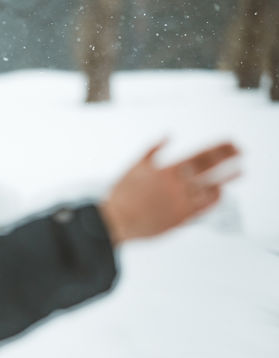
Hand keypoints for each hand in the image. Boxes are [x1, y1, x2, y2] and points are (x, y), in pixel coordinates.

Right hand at [99, 141, 239, 244]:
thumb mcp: (134, 166)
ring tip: (239, 173)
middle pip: (212, 169)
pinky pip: (205, 208)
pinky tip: (220, 194)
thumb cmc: (122, 194)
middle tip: (242, 151)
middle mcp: (179, 185)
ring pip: (213, 188)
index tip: (232, 143)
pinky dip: (215, 199)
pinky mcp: (181, 218)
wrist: (115, 222)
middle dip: (229, 158)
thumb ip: (153, 150)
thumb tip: (168, 136)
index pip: (202, 155)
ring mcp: (182, 202)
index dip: (220, 148)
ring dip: (227, 179)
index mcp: (168, 170)